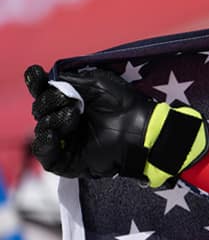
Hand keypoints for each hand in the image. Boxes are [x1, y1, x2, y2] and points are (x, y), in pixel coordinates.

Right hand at [26, 64, 154, 179]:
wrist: (141, 128)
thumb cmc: (123, 103)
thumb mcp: (94, 83)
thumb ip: (66, 80)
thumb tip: (44, 81)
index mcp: (68, 103)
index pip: (42, 93)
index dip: (36, 84)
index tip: (37, 76)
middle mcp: (63, 122)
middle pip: (40, 111)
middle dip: (49, 103)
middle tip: (73, 104)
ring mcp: (66, 142)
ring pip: (41, 130)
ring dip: (52, 120)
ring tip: (73, 116)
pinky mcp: (69, 162)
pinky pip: (46, 157)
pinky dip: (45, 144)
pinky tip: (52, 134)